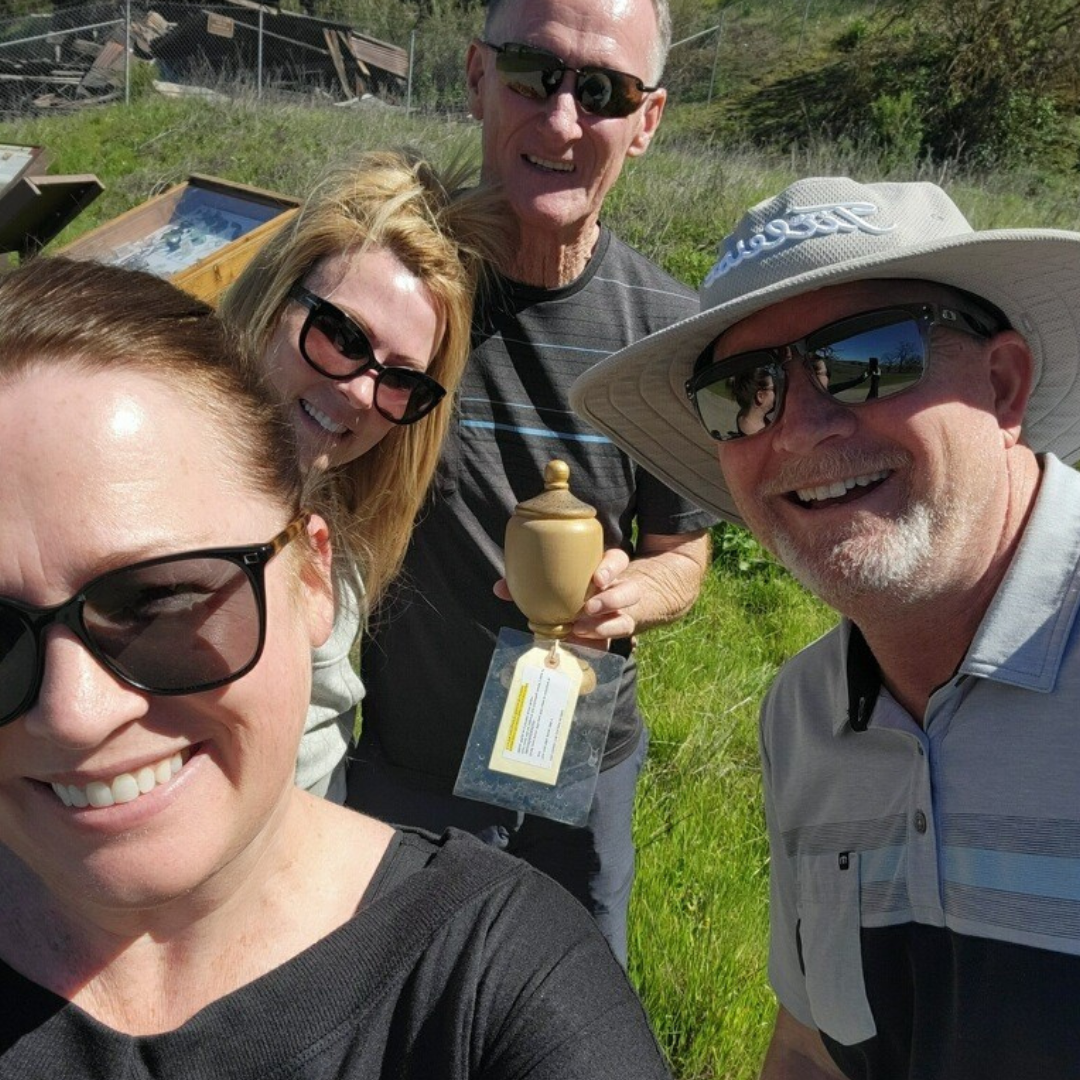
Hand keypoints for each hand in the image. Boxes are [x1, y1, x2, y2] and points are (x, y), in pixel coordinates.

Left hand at [492, 547, 639, 646]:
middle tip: (588, 607)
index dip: (611, 567)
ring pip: (626, 615)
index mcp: (601, 571)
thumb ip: (527, 585)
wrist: (586, 618)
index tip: (597, 578)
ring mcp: (619, 613)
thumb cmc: (567, 594)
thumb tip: (499, 588)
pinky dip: (602, 635)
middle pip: (629, 589)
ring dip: (607, 621)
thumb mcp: (552, 586)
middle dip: (612, 598)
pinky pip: (619, 633)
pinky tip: (581, 636)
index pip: (617, 560)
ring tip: (581, 625)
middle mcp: (615, 590)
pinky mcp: (615, 632)